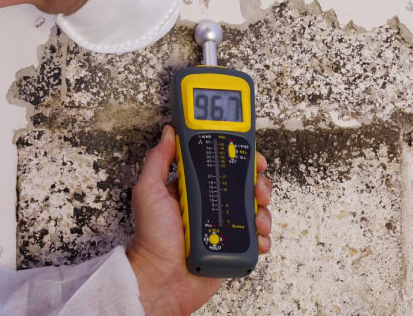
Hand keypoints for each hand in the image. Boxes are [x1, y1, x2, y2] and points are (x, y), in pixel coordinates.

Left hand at [127, 125, 272, 314]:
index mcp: (196, 187)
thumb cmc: (151, 239)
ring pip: (256, 209)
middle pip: (246, 184)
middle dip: (259, 183)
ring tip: (257, 217)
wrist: (161, 279)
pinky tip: (257, 236)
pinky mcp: (235, 247)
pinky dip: (263, 236)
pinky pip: (257, 237)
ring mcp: (225, 225)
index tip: (250, 155)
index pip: (224, 164)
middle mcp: (213, 204)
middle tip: (258, 188)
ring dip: (264, 209)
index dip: (240, 157)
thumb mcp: (149, 190)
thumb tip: (168, 133)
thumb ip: (158, 160)